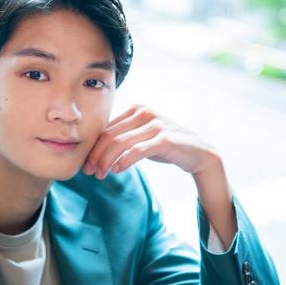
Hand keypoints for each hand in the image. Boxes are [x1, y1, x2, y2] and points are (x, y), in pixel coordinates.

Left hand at [83, 103, 237, 247]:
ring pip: (120, 143)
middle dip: (96, 155)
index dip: (93, 147)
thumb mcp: (143, 137)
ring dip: (106, 161)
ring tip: (101, 175)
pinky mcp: (165, 139)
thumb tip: (96, 150)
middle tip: (89, 172)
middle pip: (110, 135)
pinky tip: (117, 170)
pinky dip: (124, 161)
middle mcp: (145, 113)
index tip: (86, 164)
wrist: (199, 152)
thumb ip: (124, 138)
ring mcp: (156, 125)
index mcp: (136, 109)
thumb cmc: (167, 145)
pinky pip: (137, 150)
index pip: (106, 128)